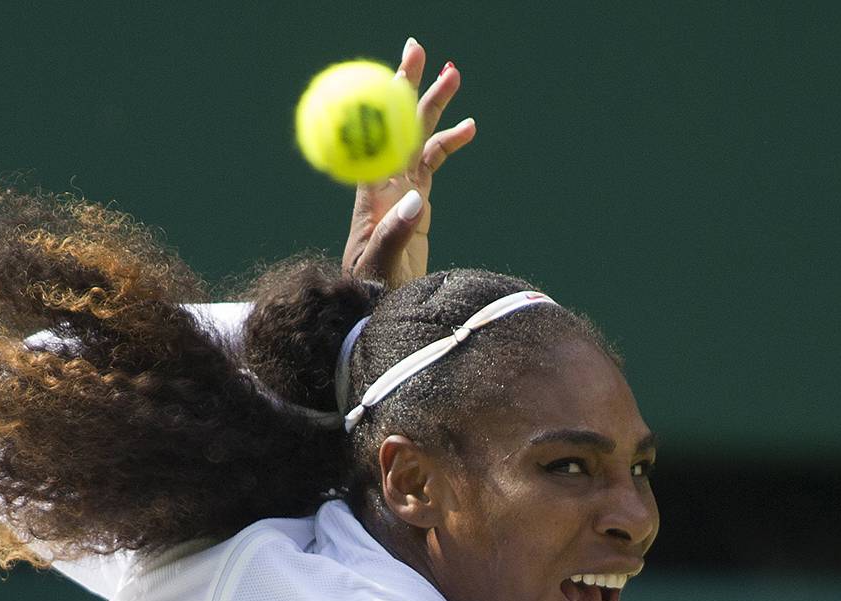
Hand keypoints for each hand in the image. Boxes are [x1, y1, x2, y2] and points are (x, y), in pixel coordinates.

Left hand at [340, 37, 476, 287]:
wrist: (376, 311)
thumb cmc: (370, 292)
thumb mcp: (380, 266)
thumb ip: (396, 232)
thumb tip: (415, 198)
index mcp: (374, 194)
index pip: (381, 134)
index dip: (390, 100)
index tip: (401, 69)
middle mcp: (386, 185)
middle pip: (397, 126)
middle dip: (410, 88)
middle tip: (421, 50)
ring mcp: (401, 193)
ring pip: (417, 139)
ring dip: (434, 108)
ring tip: (454, 75)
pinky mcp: (416, 205)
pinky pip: (432, 165)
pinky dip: (449, 145)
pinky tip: (470, 128)